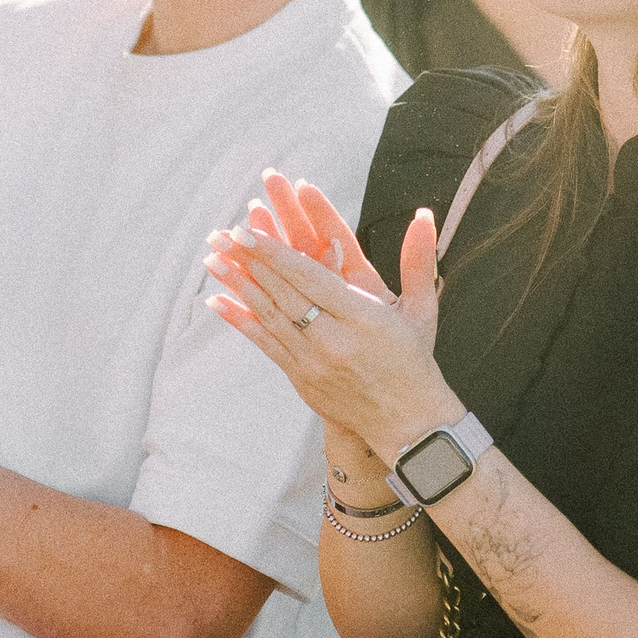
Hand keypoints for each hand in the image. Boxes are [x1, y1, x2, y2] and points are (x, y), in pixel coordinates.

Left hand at [205, 171, 455, 459]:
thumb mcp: (422, 309)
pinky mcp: (300, 378)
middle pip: (283, 293)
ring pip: (268, 316)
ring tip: (212, 259)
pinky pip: (263, 343)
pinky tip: (216, 301)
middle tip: (222, 235)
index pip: (310, 277)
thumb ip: (419, 260)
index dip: (275, 253)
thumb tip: (424, 213)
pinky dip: (239, 320)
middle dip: (248, 262)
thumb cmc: (414, 360)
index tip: (248, 230)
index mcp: (363, 319)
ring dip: (237, 285)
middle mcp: (334, 341)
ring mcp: (313, 363)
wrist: (408, 423)